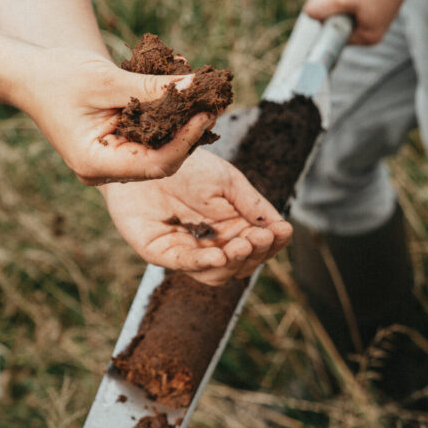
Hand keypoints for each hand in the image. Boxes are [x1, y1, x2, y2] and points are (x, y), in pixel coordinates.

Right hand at [17, 48, 214, 184]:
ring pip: (157, 150)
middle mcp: (104, 171)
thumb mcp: (107, 80)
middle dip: (188, 133)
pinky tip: (180, 95)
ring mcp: (109, 162)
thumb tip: (196, 86)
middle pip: (161, 161)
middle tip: (212, 102)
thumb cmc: (58, 76)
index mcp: (96, 164)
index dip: (186, 141)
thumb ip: (151, 88)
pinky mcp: (114, 148)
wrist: (27, 76)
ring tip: (202, 95)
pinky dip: (164, 119)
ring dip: (180, 124)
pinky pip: (147, 139)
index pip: (155, 163)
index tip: (206, 113)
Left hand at [101, 149, 292, 284]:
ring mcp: (186, 251)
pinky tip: (218, 254)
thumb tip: (281, 228)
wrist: (146, 153)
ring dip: (232, 263)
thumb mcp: (228, 181)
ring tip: (241, 245)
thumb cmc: (188, 166)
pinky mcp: (160, 251)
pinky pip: (184, 264)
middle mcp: (212, 244)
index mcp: (232, 228)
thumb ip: (253, 205)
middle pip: (241, 265)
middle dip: (254, 254)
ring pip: (217, 274)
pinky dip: (203, 263)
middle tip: (259, 237)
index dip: (272, 244)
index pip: (259, 248)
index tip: (281, 231)